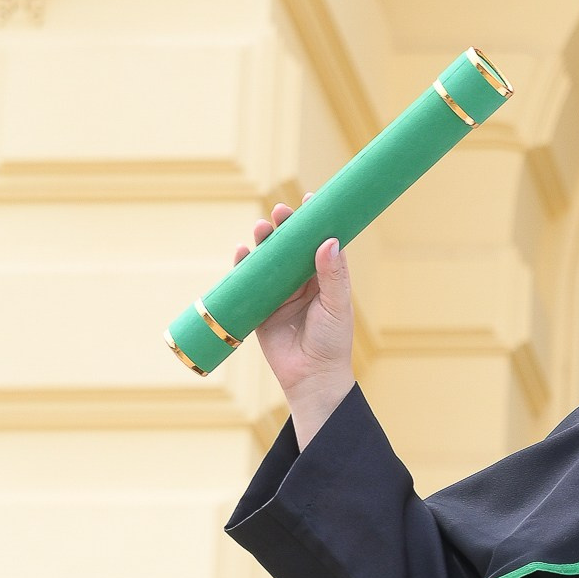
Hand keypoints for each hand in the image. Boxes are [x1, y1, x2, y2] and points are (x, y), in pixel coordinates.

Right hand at [235, 206, 354, 444]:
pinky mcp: (260, 307)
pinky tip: (242, 252)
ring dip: (264, 242)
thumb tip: (329, 241)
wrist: (311, 377)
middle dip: (285, 228)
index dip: (314, 222)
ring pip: (269, 261)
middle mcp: (302, 283)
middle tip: (280, 213)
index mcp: (324, 279)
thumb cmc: (332, 342)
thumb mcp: (336, 306)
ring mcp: (280, 294)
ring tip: (262, 228)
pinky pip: (249, 282)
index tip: (310, 200)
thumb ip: (333, 275)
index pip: (319, 243)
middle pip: (290, 247)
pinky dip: (243, 266)